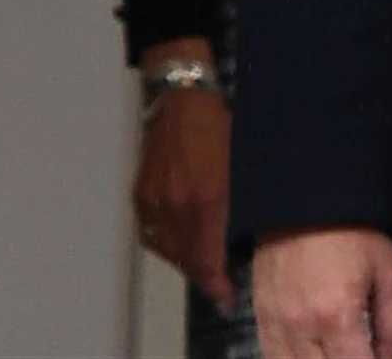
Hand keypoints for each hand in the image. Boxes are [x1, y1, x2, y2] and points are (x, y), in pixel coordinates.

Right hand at [133, 84, 235, 307]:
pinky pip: (152, 234)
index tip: (228, 296)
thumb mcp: (245, 161)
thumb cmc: (222, 122)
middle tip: (221, 285)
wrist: (182, 96)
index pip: (208, 258)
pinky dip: (168, 245)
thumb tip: (250, 231)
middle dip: (205, 276)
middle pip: (187, 258)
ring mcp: (154, 201)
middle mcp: (176, 205)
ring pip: (169, 249)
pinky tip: (182, 244)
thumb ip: (245, 200)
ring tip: (205, 264)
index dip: (218, 283)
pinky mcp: (142, 194)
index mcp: (206, 198)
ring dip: (187, 261)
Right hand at [256, 224, 391, 358]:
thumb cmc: (352, 233)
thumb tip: (389, 357)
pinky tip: (314, 352)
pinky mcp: (260, 320)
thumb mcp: (389, 271)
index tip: (379, 358)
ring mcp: (275, 327)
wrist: (304, 203)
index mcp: (337, 317)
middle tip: (359, 350)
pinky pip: (273, 357)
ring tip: (339, 351)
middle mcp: (301, 329)